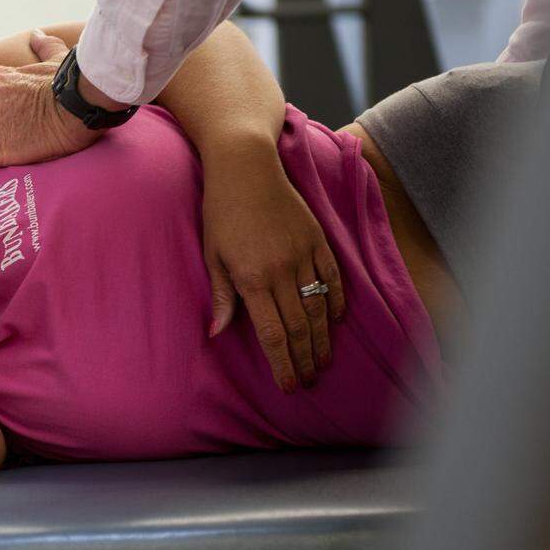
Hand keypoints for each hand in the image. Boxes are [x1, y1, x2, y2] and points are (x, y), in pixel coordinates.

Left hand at [204, 142, 345, 392]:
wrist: (246, 164)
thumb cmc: (221, 210)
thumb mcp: (212, 254)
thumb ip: (222, 296)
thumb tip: (218, 334)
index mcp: (252, 278)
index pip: (272, 334)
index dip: (282, 363)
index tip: (288, 385)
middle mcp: (281, 270)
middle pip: (300, 327)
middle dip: (305, 359)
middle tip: (308, 381)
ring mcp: (303, 254)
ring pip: (319, 307)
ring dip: (323, 339)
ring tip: (323, 361)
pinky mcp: (317, 238)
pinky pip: (333, 277)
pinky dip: (337, 301)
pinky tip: (337, 320)